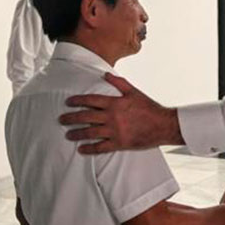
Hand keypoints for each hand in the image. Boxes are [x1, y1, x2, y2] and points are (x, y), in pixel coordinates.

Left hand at [59, 73, 182, 153]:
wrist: (163, 125)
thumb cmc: (150, 108)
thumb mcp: (134, 92)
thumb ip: (119, 83)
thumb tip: (105, 75)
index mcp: (115, 103)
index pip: (91, 101)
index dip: (77, 101)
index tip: (68, 102)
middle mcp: (112, 117)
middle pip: (85, 117)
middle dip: (71, 118)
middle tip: (61, 119)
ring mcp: (115, 131)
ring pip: (90, 133)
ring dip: (76, 134)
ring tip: (68, 134)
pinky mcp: (120, 143)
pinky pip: (100, 147)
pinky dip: (89, 149)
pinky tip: (81, 149)